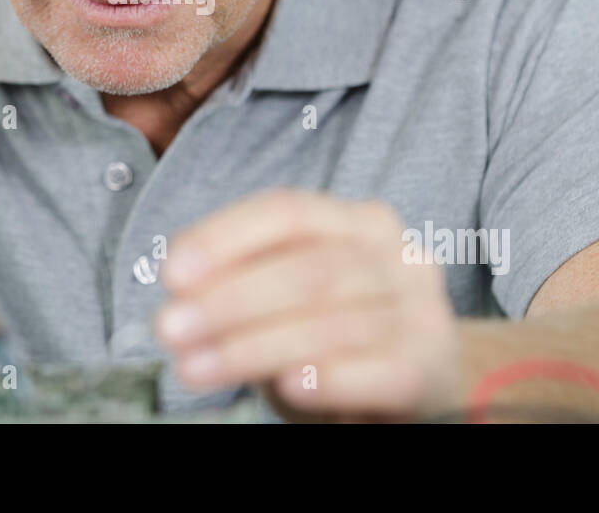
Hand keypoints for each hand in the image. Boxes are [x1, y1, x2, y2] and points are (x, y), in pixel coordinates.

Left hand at [154, 189, 459, 420]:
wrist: (426, 376)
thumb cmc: (340, 328)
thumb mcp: (291, 291)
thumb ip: (246, 277)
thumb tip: (181, 288)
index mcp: (361, 221)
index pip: (288, 212)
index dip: (224, 238)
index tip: (171, 274)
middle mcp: (398, 257)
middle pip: (307, 269)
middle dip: (227, 300)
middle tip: (170, 328)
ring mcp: (420, 314)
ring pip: (331, 324)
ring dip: (251, 347)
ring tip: (195, 367)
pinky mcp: (428, 371)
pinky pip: (376, 374)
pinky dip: (325, 379)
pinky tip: (284, 386)